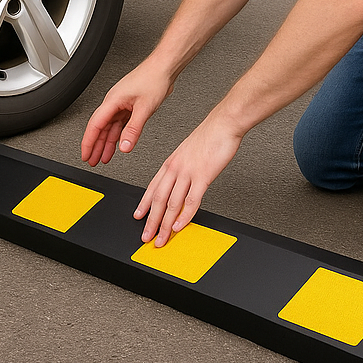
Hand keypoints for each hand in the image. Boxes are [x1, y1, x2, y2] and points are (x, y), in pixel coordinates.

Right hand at [81, 62, 172, 166]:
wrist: (164, 68)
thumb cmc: (154, 79)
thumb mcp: (144, 108)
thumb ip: (133, 130)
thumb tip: (125, 146)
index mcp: (112, 101)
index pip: (95, 125)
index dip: (88, 142)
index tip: (86, 155)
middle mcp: (114, 102)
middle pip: (100, 128)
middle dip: (95, 146)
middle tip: (91, 160)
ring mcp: (121, 104)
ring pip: (109, 128)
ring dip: (106, 143)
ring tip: (102, 157)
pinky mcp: (129, 105)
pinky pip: (119, 124)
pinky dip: (117, 136)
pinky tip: (117, 145)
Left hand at [135, 111, 243, 246]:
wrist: (224, 124)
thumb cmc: (210, 136)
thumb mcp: (189, 152)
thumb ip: (183, 168)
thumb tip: (181, 183)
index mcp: (171, 162)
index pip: (152, 187)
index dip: (144, 204)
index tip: (139, 217)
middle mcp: (176, 168)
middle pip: (158, 199)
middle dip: (151, 221)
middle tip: (146, 236)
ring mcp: (188, 173)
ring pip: (172, 204)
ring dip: (165, 224)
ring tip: (161, 238)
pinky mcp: (202, 176)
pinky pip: (191, 200)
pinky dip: (184, 216)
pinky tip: (179, 226)